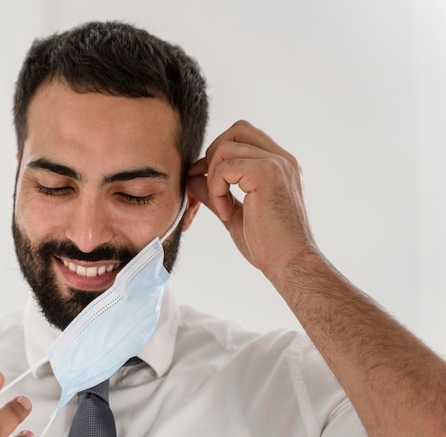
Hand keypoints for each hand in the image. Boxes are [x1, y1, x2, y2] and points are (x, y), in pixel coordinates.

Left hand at [187, 120, 316, 283]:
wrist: (289, 263)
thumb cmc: (267, 245)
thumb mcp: (234, 212)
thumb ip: (215, 192)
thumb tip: (192, 178)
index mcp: (279, 165)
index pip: (244, 135)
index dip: (219, 154)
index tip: (209, 185)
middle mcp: (282, 158)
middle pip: (236, 130)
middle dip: (213, 156)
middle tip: (212, 190)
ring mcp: (276, 163)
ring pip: (225, 148)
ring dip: (213, 179)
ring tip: (222, 208)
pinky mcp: (266, 173)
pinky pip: (224, 168)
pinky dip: (216, 191)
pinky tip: (227, 213)